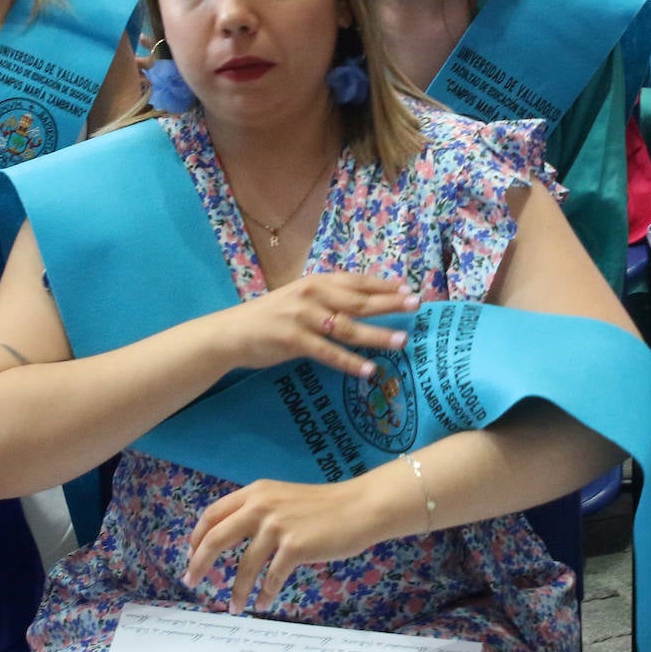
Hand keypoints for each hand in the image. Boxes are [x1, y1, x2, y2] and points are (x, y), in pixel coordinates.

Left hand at [183, 478, 375, 608]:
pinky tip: (262, 605)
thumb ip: (258, 511)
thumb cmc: (324, 506)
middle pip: (217, 538)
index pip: (212, 514)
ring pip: (245, 565)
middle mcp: (260, 506)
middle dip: (200, 562)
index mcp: (254, 493)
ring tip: (233, 608)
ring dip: (237, 590)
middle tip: (191, 581)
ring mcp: (277, 527)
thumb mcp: (281, 498)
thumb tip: (232, 534)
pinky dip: (265, 594)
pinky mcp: (295, 547)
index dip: (198, 536)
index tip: (191, 555)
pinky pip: (272, 577)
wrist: (360, 507)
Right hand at [215, 272, 417, 378]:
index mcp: (314, 283)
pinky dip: (350, 362)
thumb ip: (326, 299)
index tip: (409, 288)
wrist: (232, 332)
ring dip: (377, 335)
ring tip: (402, 342)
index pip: (355, 281)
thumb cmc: (269, 317)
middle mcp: (310, 295)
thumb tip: (363, 304)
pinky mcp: (293, 340)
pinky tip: (369, 370)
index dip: (383, 284)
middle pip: (358, 300)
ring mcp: (302, 317)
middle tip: (417, 305)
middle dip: (390, 303)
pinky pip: (328, 352)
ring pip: (347, 327)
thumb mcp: (299, 300)